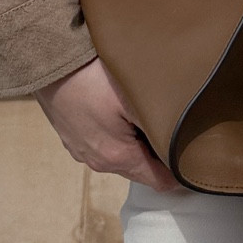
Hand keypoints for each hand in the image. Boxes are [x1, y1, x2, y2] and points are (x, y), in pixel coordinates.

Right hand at [36, 59, 178, 192]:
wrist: (45, 61)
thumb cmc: (91, 76)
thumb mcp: (134, 98)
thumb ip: (161, 125)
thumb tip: (184, 145)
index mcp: (117, 157)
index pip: (160, 182)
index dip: (182, 173)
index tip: (198, 158)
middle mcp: (98, 161)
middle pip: (141, 169)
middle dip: (161, 158)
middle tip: (183, 131)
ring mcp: (82, 150)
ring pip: (122, 156)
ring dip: (139, 144)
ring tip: (154, 117)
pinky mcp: (72, 135)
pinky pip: (104, 143)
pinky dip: (119, 134)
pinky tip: (122, 111)